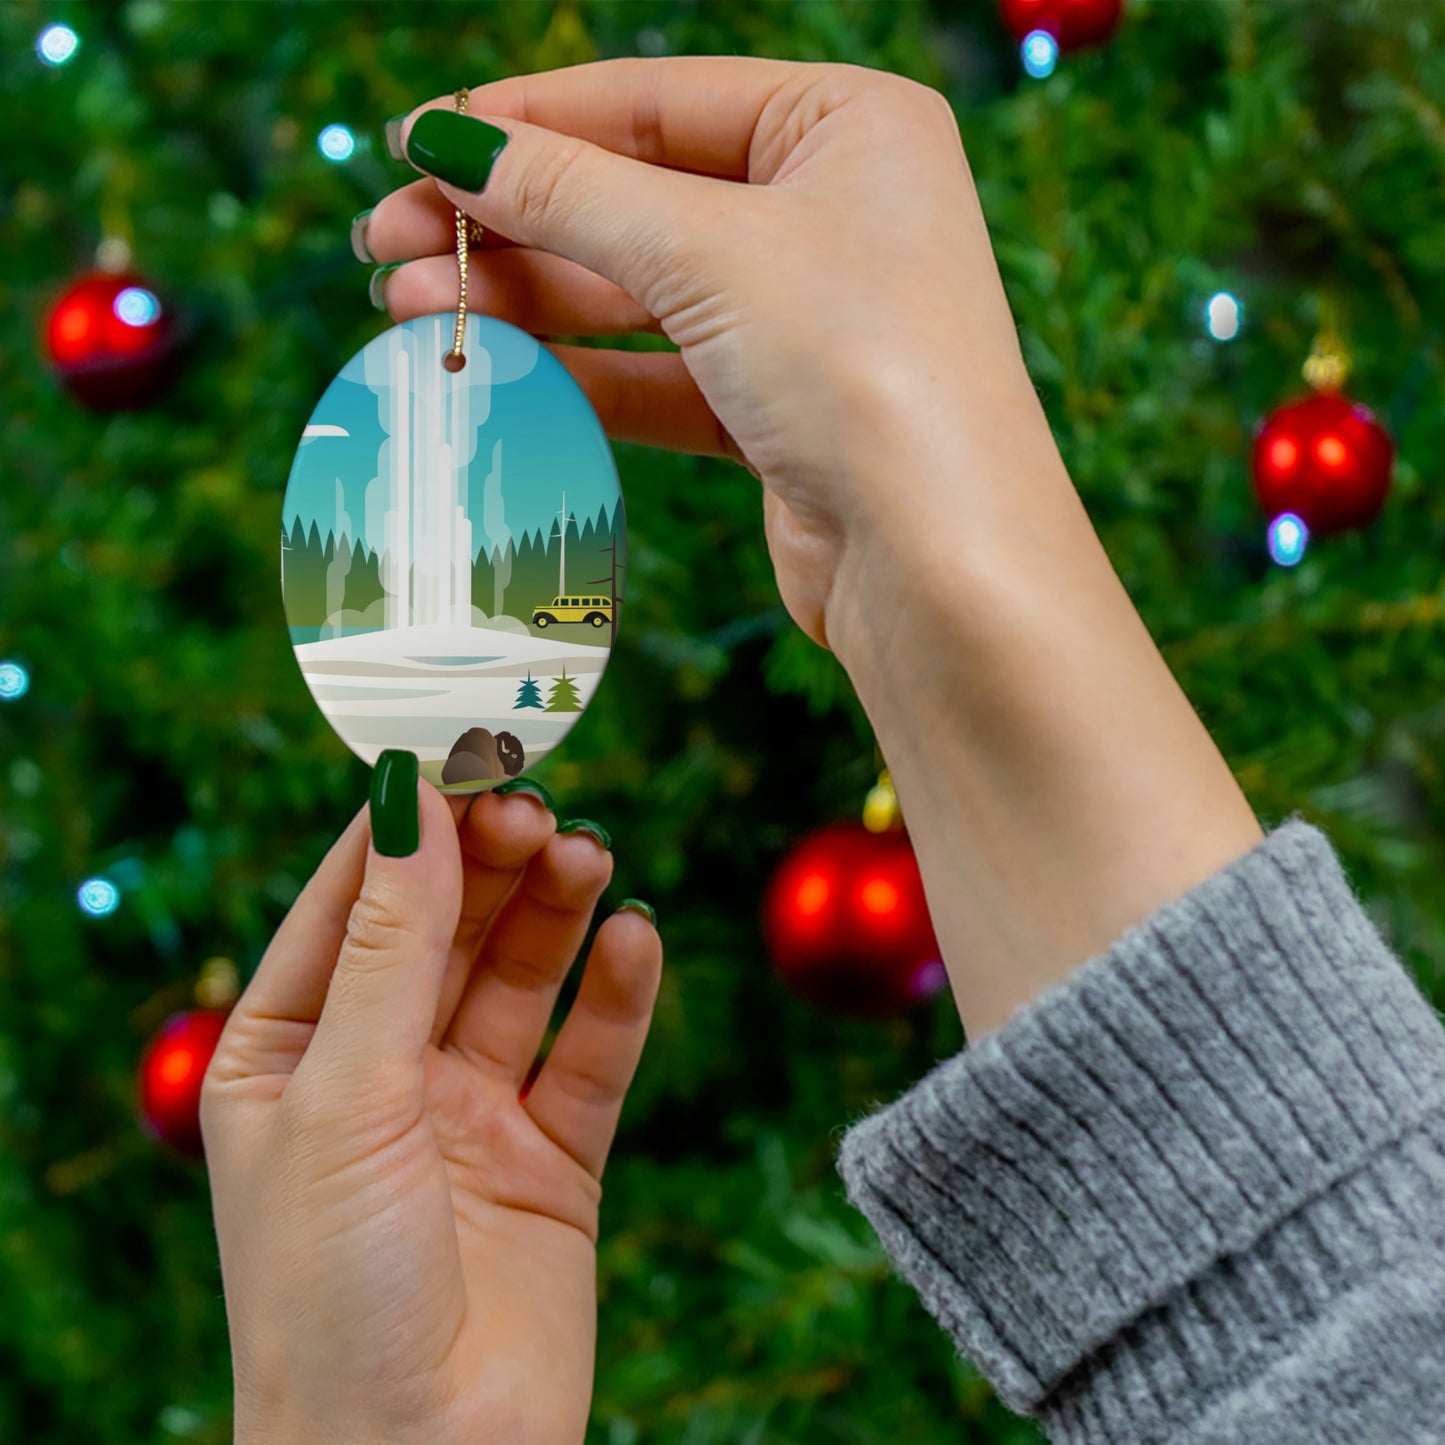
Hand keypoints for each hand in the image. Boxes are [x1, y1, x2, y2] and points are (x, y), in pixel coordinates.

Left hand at [201, 780, 661, 1444]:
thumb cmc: (331, 1294)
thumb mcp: (345, 1096)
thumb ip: (390, 945)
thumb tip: (409, 796)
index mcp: (289, 1053)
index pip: (352, 902)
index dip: (408, 823)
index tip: (462, 744)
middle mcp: (380, 1073)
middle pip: (447, 928)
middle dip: (491, 861)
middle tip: (539, 804)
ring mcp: (469, 1114)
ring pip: (522, 978)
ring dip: (556, 911)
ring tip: (589, 856)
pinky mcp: (552, 1159)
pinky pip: (591, 1056)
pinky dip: (617, 994)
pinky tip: (635, 938)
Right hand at [360, 58, 1262, 1041]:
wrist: (939, 562)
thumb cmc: (862, 368)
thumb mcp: (706, 252)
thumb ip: (569, 193)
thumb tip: (445, 142)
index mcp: (847, 125)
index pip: (654, 100)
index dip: (526, 122)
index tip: (414, 147)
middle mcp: (833, 211)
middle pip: (636, 198)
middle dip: (509, 223)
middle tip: (386, 244)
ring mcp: (807, 316)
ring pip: (639, 292)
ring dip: (526, 299)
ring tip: (410, 309)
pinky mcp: (780, 410)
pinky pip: (659, 372)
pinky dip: (578, 370)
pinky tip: (490, 368)